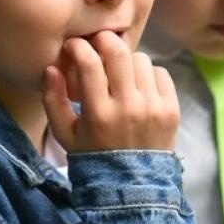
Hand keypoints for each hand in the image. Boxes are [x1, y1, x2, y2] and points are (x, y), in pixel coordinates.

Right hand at [42, 31, 178, 152]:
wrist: (133, 184)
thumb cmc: (93, 155)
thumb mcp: (65, 134)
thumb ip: (53, 101)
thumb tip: (52, 68)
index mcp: (99, 115)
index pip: (89, 64)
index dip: (79, 46)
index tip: (74, 45)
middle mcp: (128, 108)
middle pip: (118, 52)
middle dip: (105, 39)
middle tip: (98, 43)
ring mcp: (153, 108)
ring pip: (140, 59)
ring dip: (126, 61)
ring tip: (119, 74)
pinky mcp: (172, 110)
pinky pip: (160, 72)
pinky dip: (147, 74)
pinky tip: (138, 88)